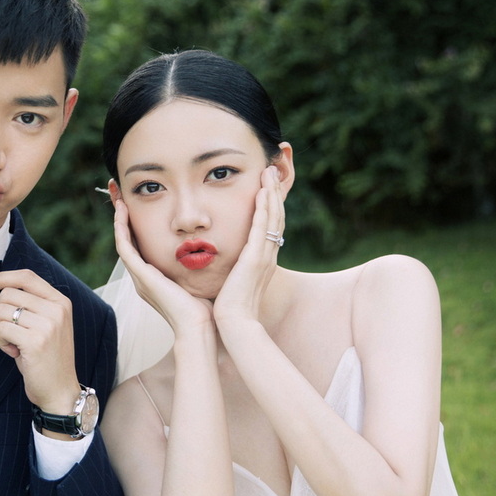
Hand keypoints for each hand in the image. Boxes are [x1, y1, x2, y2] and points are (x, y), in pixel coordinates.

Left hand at [0, 270, 81, 419]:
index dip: (2, 277)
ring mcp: (47, 324)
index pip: (26, 276)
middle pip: (9, 293)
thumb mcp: (36, 329)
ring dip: (1, 329)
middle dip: (0, 312)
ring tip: (15, 344)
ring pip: (2, 310)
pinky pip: (2, 329)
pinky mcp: (35, 340)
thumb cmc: (47, 360)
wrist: (60, 390)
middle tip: (10, 332)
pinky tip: (14, 353)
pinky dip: (1, 342)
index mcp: (60, 302)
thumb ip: (16, 310)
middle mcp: (56, 309)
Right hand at [113, 197, 212, 331]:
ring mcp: (140, 278)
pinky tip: (123, 212)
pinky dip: (121, 229)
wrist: (200, 328)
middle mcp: (143, 278)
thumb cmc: (206, 309)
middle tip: (120, 196)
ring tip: (118, 198)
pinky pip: (125, 248)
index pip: (141, 247)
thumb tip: (211, 250)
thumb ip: (198, 266)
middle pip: (128, 242)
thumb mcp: (199, 281)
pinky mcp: (141, 276)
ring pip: (122, 242)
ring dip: (119, 220)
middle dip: (123, 219)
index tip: (137, 206)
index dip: (136, 226)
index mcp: (154, 279)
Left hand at [213, 166, 283, 325]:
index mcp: (261, 261)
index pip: (268, 227)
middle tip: (271, 171)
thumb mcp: (231, 282)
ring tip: (269, 172)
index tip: (265, 187)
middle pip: (276, 217)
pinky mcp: (256, 259)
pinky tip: (262, 192)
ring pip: (273, 218)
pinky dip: (264, 209)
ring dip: (271, 194)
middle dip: (274, 193)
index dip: (270, 206)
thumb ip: (229, 268)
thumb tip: (219, 260)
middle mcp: (267, 256)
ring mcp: (264, 257)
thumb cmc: (228, 308)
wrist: (232, 324)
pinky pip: (262, 228)